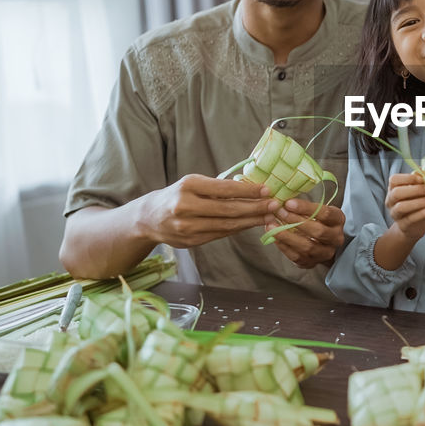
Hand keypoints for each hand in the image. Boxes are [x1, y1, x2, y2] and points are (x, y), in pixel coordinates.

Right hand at [136, 174, 277, 247]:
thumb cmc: (178, 195)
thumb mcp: (193, 183)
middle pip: (228, 209)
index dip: (248, 191)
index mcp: (188, 186)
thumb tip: (251, 187)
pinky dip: (239, 229)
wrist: (149, 218)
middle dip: (255, 207)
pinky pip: (220, 234)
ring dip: (251, 220)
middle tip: (275, 205)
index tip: (267, 190)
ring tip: (269, 216)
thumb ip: (218, 186)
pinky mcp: (191, 241)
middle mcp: (186, 206)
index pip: (224, 189)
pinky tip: (252, 224)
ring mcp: (187, 226)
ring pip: (227, 225)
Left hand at [264, 199, 345, 268]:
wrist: (322, 241)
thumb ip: (304, 207)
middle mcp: (336, 238)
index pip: (325, 214)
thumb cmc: (318, 220)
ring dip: (287, 236)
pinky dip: (284, 246)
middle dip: (296, 221)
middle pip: (318, 231)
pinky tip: (274, 237)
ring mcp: (325, 253)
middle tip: (279, 213)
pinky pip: (298, 257)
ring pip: (307, 247)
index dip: (306, 208)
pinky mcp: (313, 263)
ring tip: (271, 226)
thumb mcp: (317, 210)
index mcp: (338, 220)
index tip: (288, 203)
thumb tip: (283, 201)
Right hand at [385, 172, 424, 241]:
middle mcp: (391, 201)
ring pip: (402, 207)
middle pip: (396, 193)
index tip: (422, 179)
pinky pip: (410, 219)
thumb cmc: (416, 204)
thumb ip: (421, 182)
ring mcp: (395, 214)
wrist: (414, 226)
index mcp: (393, 189)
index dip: (408, 178)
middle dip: (414, 190)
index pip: (394, 180)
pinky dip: (422, 213)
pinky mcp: (402, 225)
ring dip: (418, 202)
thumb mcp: (418, 192)